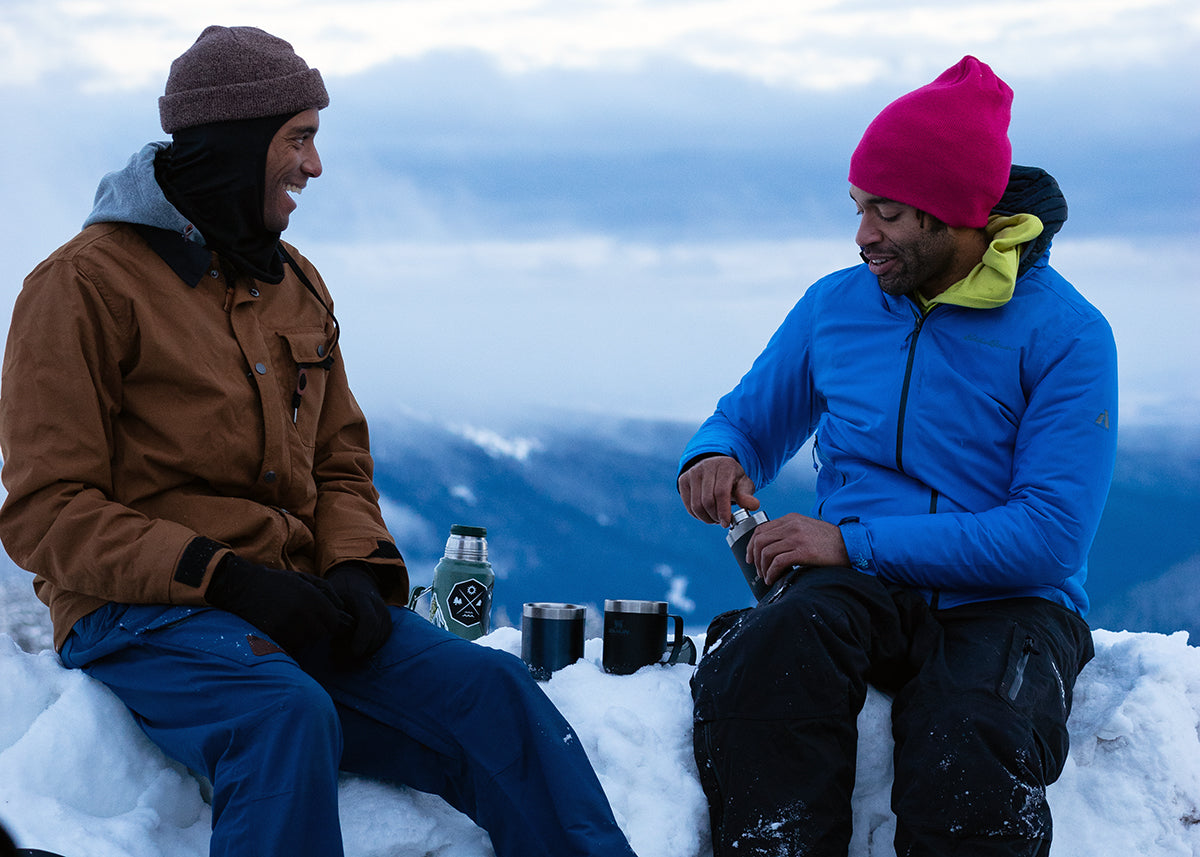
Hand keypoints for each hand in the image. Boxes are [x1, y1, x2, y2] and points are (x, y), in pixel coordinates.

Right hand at [205, 554, 351, 653]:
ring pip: (305, 641)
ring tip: (290, 622)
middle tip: (303, 620)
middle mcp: (301, 612)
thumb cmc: (278, 582)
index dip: (329, 622)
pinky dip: (288, 641)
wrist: (243, 586)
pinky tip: (281, 628)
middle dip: (316, 629)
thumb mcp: (305, 579)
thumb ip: (327, 591)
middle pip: (320, 633)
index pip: (333, 621)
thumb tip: (342, 609)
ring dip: (301, 636)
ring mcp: (286, 625)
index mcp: (312, 597)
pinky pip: (289, 645)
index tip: (321, 619)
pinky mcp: (272, 635)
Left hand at [325, 562, 392, 662]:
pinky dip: (365, 649)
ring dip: (359, 652)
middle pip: (374, 636)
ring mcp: (385, 616)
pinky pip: (379, 643)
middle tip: (334, 655)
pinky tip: (349, 646)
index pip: (369, 621)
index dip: (362, 639)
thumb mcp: (331, 598)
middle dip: (356, 651)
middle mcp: (378, 607)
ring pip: (377, 642)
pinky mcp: (387, 625)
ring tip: (338, 649)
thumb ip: (329, 612)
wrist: (357, 585)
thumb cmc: (339, 594)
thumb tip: (323, 629)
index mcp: (363, 598)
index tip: (352, 652)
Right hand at [677, 455, 758, 526]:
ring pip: (696, 505)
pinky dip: (697, 515)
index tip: (727, 522)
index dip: (723, 511)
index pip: (721, 492)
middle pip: (707, 500)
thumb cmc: (732, 479)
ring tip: (715, 519)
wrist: (716, 467)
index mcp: (725, 466)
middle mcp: (706, 466)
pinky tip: (706, 515)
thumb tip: (753, 505)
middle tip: (722, 521)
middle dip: (715, 516)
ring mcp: (693, 472)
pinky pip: (688, 505)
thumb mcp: (744, 484)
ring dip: (706, 518)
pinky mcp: (683, 480)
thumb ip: (747, 496)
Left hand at [748, 513, 850, 584]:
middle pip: (760, 540)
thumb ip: (790, 532)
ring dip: (762, 568)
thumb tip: (772, 548)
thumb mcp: (807, 529)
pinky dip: (771, 572)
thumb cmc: (830, 541)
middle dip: (754, 557)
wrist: (851, 545)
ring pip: (766, 552)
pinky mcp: (803, 551)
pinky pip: (778, 562)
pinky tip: (773, 579)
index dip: (751, 545)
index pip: (761, 529)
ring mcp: (797, 537)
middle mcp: (791, 525)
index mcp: (791, 519)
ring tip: (766, 577)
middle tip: (757, 570)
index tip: (751, 557)